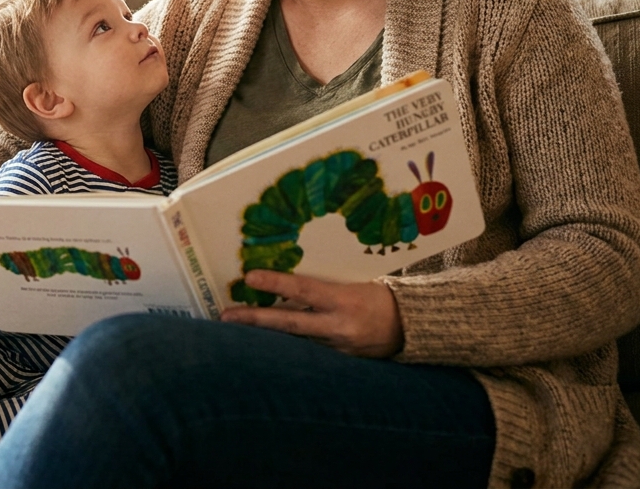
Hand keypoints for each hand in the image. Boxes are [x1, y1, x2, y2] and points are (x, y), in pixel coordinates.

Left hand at [219, 270, 403, 357]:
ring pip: (294, 342)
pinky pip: (308, 353)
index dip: (275, 284)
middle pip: (289, 324)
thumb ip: (322, 288)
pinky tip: (265, 347)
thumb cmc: (381, 297)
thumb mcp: (353, 285)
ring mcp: (338, 347)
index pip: (303, 290)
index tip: (249, 278)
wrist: (413, 328)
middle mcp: (338, 326)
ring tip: (234, 333)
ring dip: (265, 338)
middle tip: (225, 317)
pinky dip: (286, 349)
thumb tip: (286, 286)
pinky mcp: (340, 362)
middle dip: (255, 320)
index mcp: (344, 300)